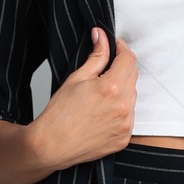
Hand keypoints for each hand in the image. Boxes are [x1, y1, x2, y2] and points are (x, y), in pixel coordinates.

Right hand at [0, 28, 135, 183]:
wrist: (51, 146)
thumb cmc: (58, 114)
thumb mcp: (76, 78)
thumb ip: (96, 56)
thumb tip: (102, 36)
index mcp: (112, 88)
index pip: (128, 59)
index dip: (121, 48)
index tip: (114, 46)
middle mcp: (123, 107)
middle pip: (133, 76)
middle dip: (120, 68)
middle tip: (103, 71)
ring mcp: (126, 125)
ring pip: (132, 96)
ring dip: (122, 90)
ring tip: (98, 96)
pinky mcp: (124, 138)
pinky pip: (129, 116)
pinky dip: (120, 110)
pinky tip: (101, 112)